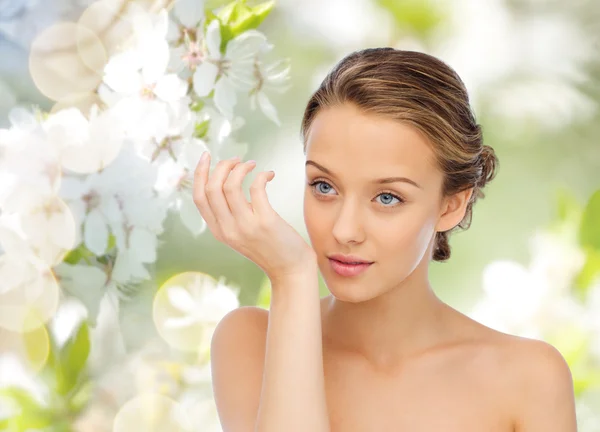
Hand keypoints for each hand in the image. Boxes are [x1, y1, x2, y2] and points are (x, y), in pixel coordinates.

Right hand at [193, 152, 316, 280]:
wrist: (290, 270)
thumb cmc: (269, 247)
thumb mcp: (241, 234)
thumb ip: (231, 215)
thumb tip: (228, 182)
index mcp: (218, 231)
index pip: (199, 197)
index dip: (200, 173)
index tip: (208, 156)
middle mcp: (227, 229)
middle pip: (211, 188)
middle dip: (221, 166)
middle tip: (237, 159)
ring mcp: (245, 226)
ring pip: (229, 185)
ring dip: (240, 167)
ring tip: (252, 164)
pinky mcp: (265, 222)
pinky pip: (255, 187)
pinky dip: (261, 174)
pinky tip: (269, 174)